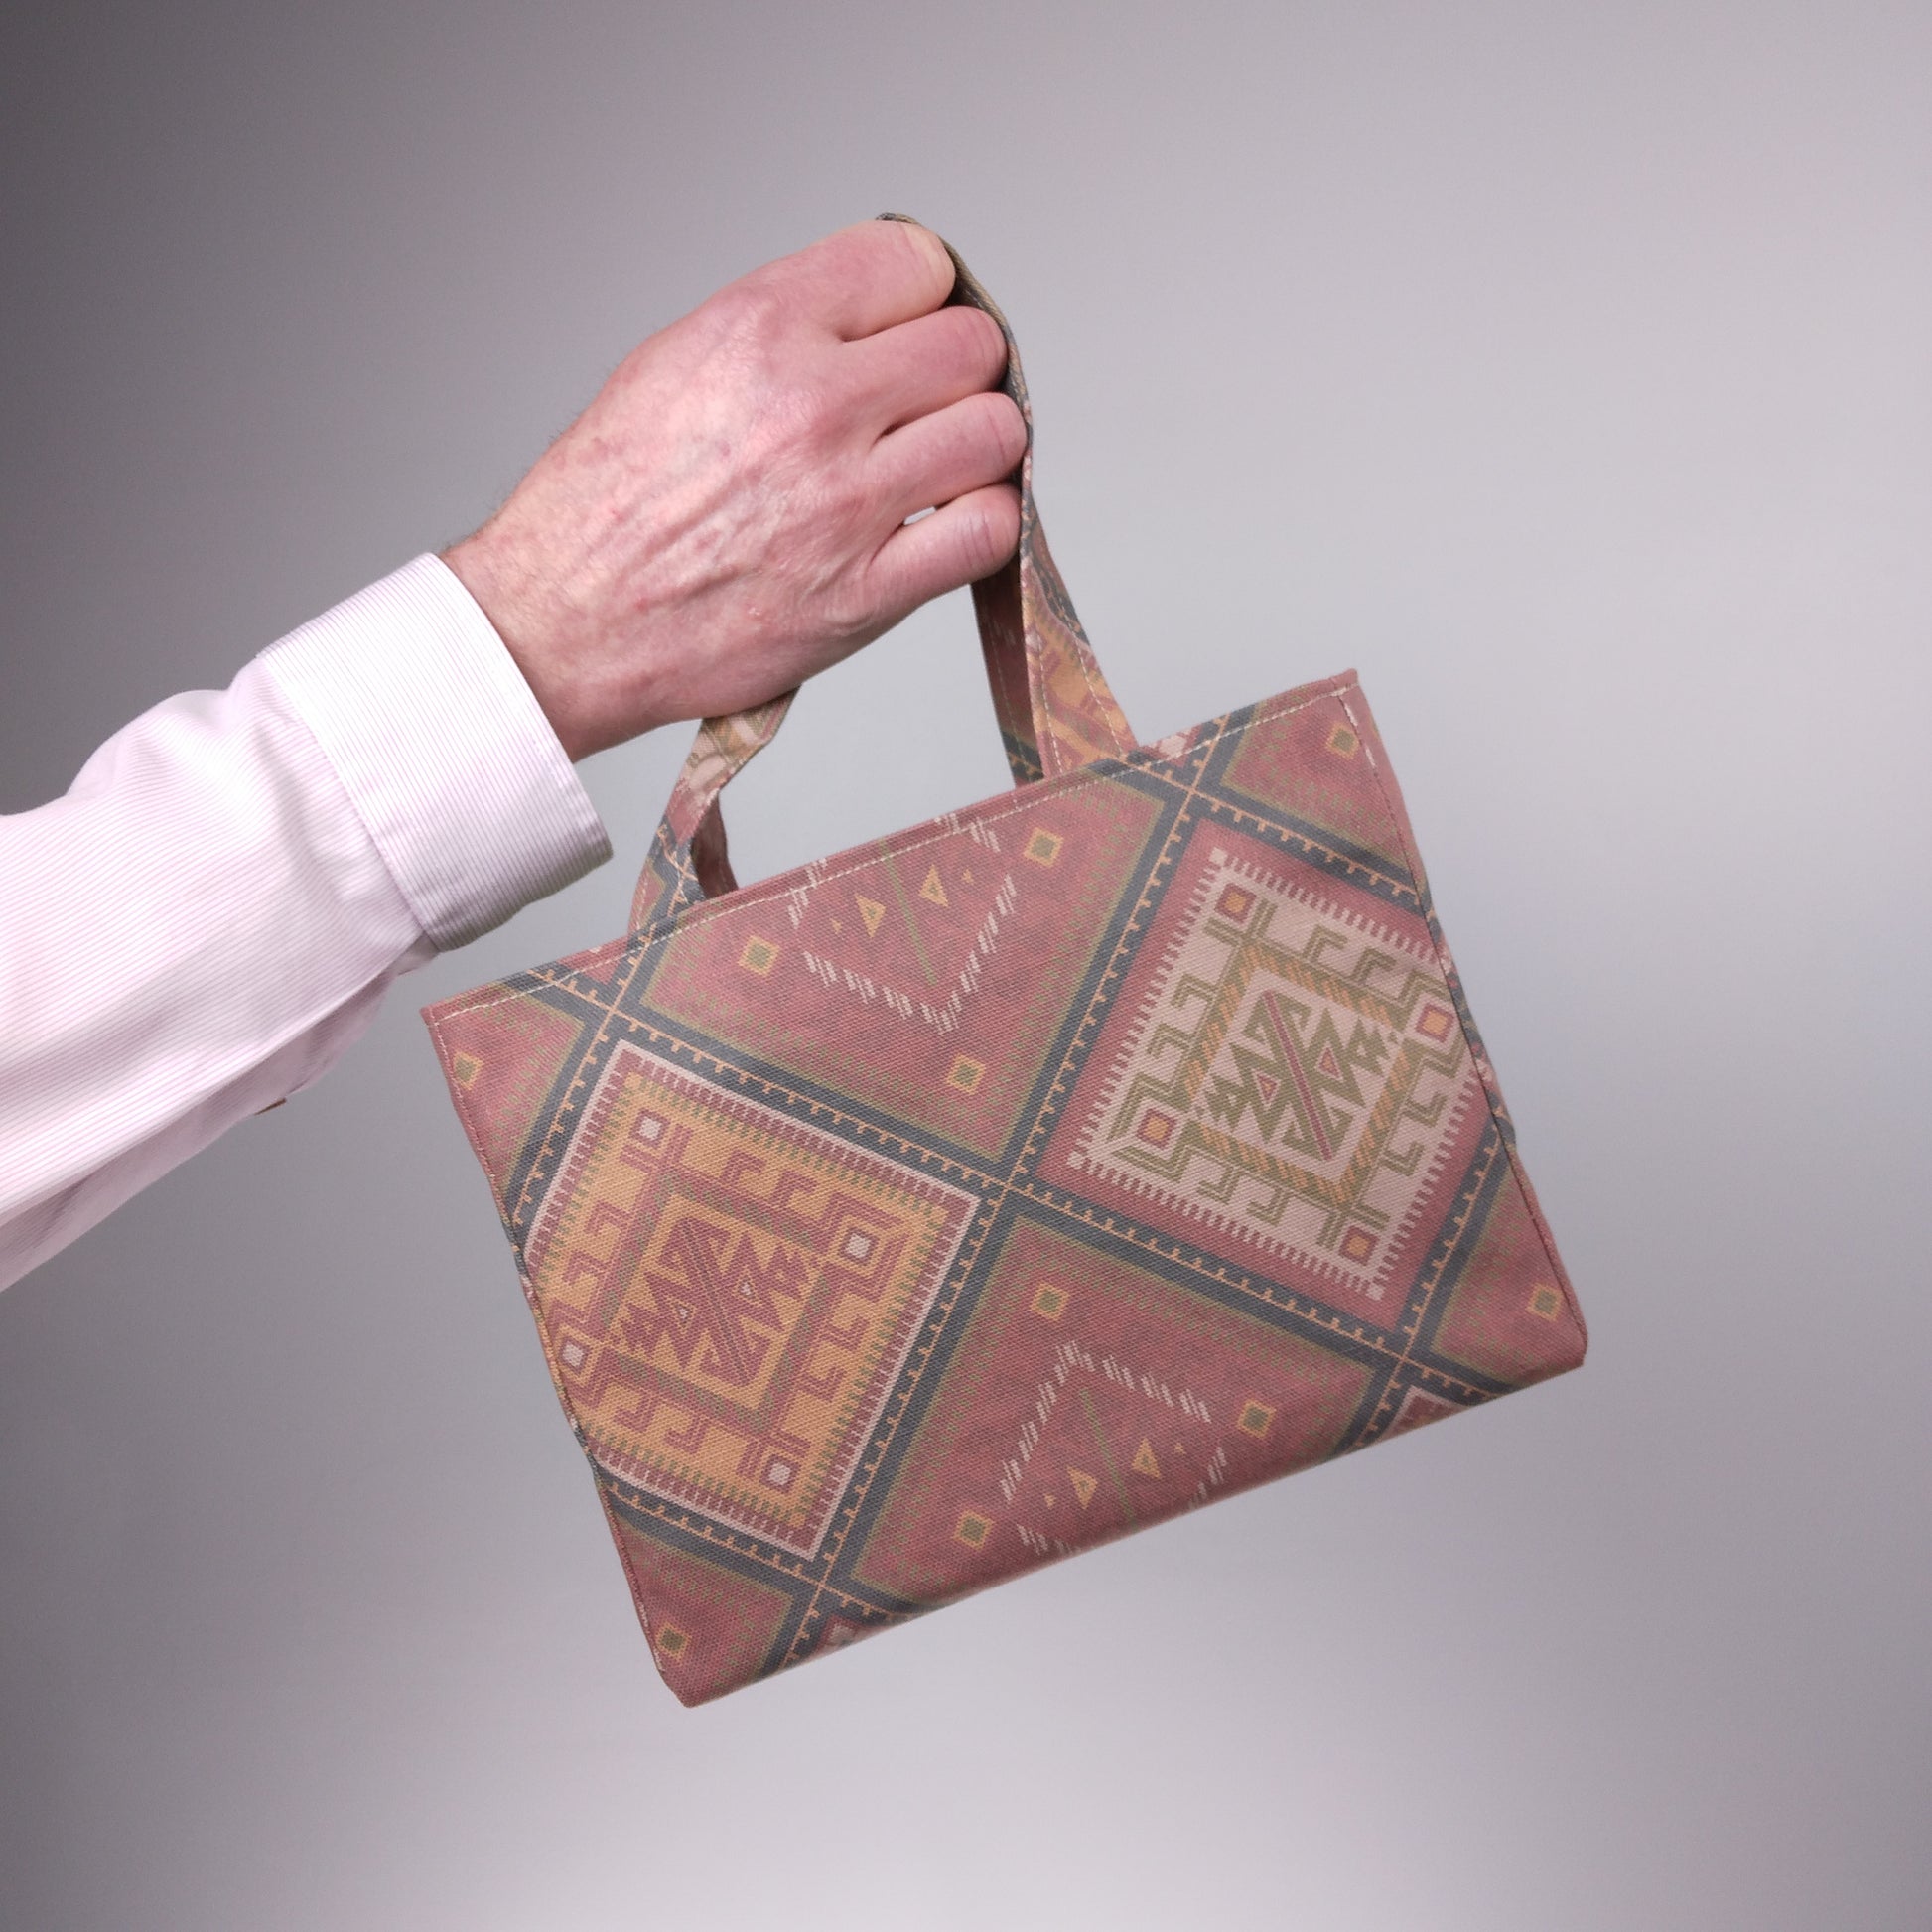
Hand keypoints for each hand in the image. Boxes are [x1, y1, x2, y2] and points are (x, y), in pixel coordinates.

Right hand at [442, 220, 1025, 760]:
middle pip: (972, 346)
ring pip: (997, 434)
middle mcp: (812, 405)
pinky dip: (983, 526)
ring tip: (939, 471)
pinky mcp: (867, 593)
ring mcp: (847, 503)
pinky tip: (943, 529)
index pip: (916, 263)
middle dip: (959, 371)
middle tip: (926, 407)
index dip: (921, 296)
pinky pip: (988, 532)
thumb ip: (785, 326)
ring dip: (980, 450)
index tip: (906, 331)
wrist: (565, 621)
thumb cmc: (606, 502)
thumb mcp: (675, 359)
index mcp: (759, 328)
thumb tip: (876, 319)